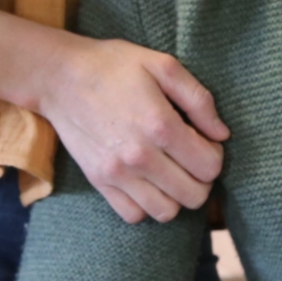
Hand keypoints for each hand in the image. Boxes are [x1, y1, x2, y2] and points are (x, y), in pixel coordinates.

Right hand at [0, 6, 229, 223]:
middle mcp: (140, 156)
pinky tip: (146, 182)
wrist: (60, 77)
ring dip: (176, 196)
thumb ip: (199, 99)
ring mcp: (117, 174)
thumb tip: (222, 134)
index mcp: (160, 125)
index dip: (214, 155)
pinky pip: (134, 215)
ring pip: (167, 212)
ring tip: (169, 172)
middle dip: (200, 178)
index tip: (202, 140)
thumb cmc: (114, 66)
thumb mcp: (163, 65)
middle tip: (189, 158)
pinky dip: (146, 205)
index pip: (210, 167)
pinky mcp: (99, 182)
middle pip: (194, 195)